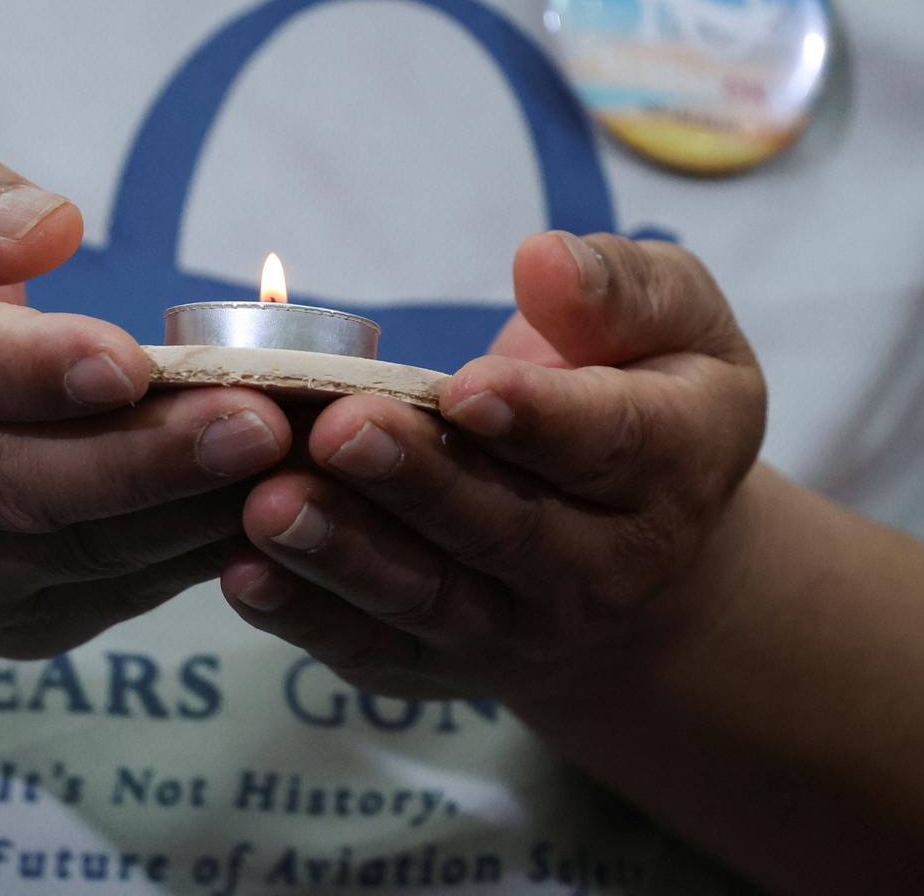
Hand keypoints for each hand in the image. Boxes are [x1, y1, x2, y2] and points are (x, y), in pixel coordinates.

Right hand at [0, 136, 291, 656]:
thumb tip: (51, 227)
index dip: (36, 369)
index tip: (129, 360)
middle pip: (28, 479)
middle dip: (152, 457)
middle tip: (265, 424)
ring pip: (84, 550)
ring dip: (196, 510)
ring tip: (303, 461)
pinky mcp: (3, 621)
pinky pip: (113, 592)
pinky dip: (197, 554)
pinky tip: (272, 505)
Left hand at [220, 231, 765, 703]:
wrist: (641, 559)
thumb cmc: (647, 400)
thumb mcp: (681, 326)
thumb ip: (625, 289)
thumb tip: (543, 261)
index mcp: (670, 465)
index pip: (607, 443)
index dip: (537, 418)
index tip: (466, 387)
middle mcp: (600, 566)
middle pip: (503, 527)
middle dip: (415, 480)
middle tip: (339, 431)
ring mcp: (515, 625)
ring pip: (427, 596)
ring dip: (343, 554)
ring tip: (270, 506)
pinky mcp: (439, 662)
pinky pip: (371, 647)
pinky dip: (304, 618)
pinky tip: (242, 576)